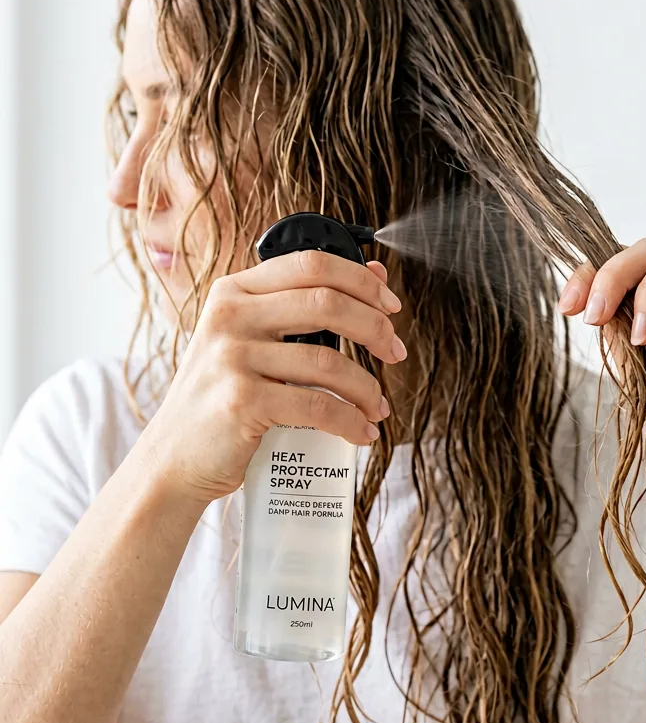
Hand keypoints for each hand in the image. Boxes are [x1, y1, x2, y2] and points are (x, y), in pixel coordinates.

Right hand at [139, 251, 404, 504]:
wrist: (174, 458)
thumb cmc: (221, 398)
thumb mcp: (248, 341)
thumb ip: (298, 307)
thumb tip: (374, 274)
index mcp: (234, 291)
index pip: (311, 264)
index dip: (362, 280)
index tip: (390, 305)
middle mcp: (229, 316)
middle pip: (326, 303)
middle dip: (375, 329)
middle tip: (395, 352)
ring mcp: (232, 358)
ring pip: (328, 362)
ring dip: (367, 387)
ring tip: (377, 406)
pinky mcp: (241, 402)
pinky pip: (317, 407)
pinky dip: (349, 422)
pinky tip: (361, 432)